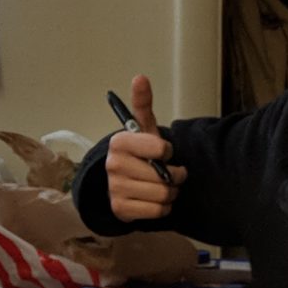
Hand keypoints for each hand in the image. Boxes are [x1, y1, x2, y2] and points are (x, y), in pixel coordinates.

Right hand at [104, 74, 183, 220]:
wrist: (123, 183)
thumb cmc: (139, 154)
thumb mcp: (142, 129)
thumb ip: (142, 103)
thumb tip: (140, 77)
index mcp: (120, 142)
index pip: (160, 148)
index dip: (168, 152)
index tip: (163, 152)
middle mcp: (113, 165)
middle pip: (164, 176)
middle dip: (174, 176)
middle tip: (170, 173)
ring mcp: (115, 188)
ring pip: (163, 194)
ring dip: (170, 192)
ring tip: (164, 186)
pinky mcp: (120, 209)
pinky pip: (157, 211)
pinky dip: (163, 207)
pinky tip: (154, 199)